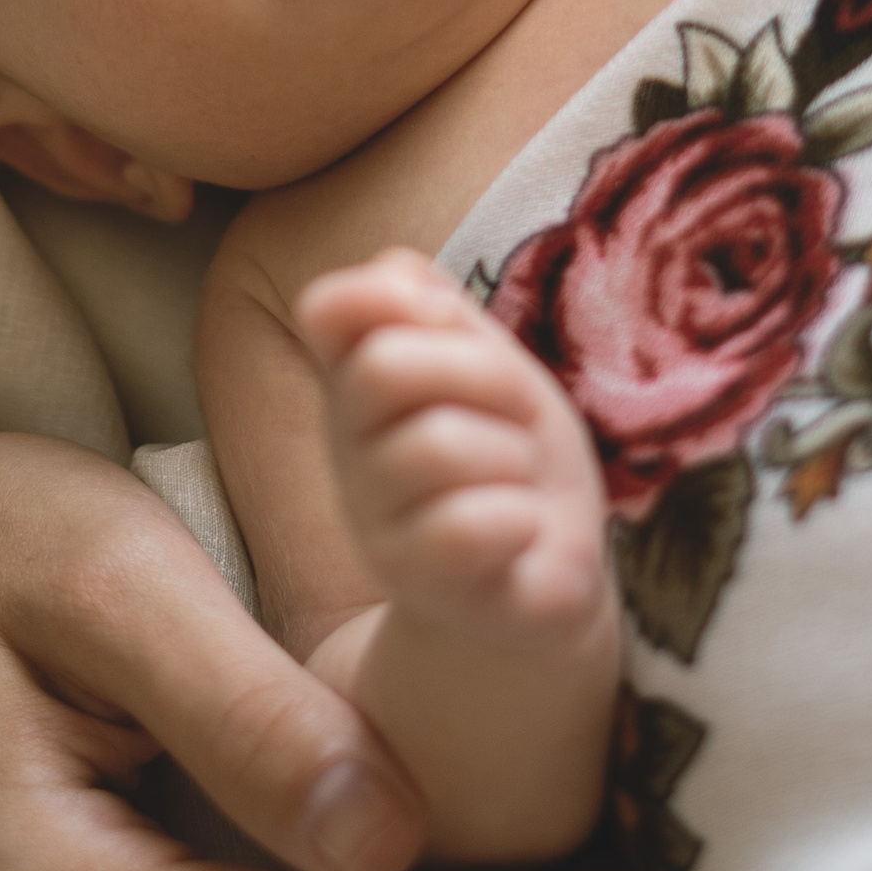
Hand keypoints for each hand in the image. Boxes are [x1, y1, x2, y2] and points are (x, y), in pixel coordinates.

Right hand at [297, 249, 609, 650]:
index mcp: (358, 382)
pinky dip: (518, 520)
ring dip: (512, 457)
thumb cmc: (511, 453)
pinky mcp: (415, 585)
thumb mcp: (488, 363)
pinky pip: (466, 526)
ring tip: (516, 483)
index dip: (394, 300)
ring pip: (435, 445)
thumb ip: (437, 310)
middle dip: (484, 376)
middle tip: (516, 415)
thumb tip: (400, 285)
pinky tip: (518, 535)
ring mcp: (373, 523)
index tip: (450, 327)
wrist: (545, 571)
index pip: (327, 307)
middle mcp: (349, 450)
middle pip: (383, 366)